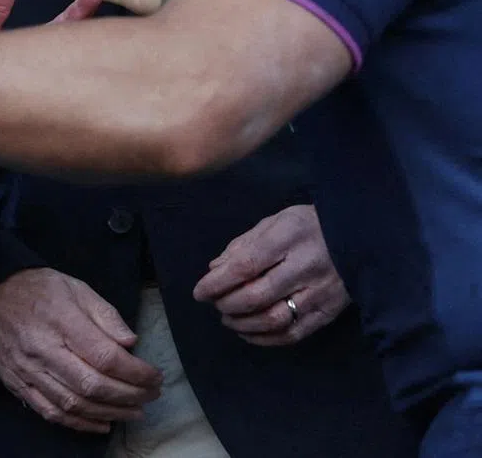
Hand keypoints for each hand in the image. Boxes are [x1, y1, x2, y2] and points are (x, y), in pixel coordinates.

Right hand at [0, 268, 161, 432]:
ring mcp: (28, 371)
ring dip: (110, 412)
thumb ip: (103, 313)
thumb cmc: (36, 288)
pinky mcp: (18, 385)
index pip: (104, 356)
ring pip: (75, 403)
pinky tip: (102, 422)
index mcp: (60, 319)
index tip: (154, 375)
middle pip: (93, 384)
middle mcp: (43, 349)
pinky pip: (52, 412)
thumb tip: (130, 342)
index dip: (135, 372)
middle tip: (151, 395)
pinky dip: (80, 423)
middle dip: (129, 395)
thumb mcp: (74, 286)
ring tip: (135, 411)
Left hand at [192, 205, 350, 345]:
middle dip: (228, 304)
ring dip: (243, 324)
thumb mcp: (274, 222)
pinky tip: (249, 333)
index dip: (218, 283)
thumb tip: (214, 269)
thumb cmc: (309, 225)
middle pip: (257, 295)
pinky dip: (266, 338)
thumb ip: (243, 245)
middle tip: (214, 304)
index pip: (246, 265)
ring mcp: (320, 293)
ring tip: (227, 318)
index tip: (199, 292)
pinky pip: (294, 334)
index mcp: (287, 238)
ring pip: (274, 319)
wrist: (360, 237)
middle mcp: (304, 267)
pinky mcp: (329, 313)